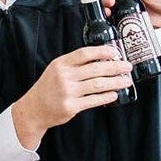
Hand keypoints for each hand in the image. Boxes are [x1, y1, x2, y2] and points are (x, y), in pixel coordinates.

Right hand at [11, 47, 133, 147]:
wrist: (34, 109)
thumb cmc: (48, 88)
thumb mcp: (56, 70)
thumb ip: (74, 64)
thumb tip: (101, 59)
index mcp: (61, 64)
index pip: (84, 53)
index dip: (102, 51)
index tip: (115, 52)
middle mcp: (64, 76)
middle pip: (95, 69)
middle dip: (115, 67)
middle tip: (127, 67)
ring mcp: (67, 92)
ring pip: (98, 84)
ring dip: (115, 82)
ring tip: (126, 81)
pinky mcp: (71, 107)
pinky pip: (93, 100)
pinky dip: (106, 97)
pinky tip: (114, 94)